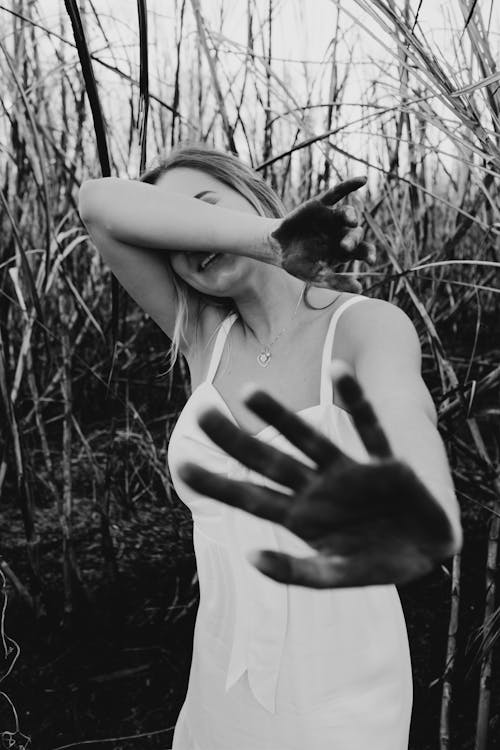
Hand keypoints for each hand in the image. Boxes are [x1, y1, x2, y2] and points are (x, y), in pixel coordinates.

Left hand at [178, 363, 458, 588]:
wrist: (427, 551)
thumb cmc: (377, 561)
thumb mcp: (338, 576)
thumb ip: (299, 573)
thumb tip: (251, 558)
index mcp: (302, 517)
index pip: (252, 498)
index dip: (219, 484)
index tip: (182, 467)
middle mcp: (319, 488)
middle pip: (270, 461)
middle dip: (236, 441)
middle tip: (200, 413)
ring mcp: (349, 473)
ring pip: (309, 440)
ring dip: (282, 418)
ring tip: (250, 392)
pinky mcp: (384, 465)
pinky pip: (370, 428)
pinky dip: (358, 402)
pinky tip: (341, 371)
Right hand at [270, 178, 374, 290]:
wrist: (277, 248)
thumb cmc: (300, 265)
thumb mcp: (317, 276)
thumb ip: (337, 282)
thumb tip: (360, 289)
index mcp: (345, 250)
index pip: (362, 250)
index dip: (368, 253)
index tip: (370, 260)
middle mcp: (342, 232)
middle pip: (355, 233)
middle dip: (353, 239)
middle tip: (346, 246)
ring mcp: (332, 217)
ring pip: (347, 213)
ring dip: (350, 215)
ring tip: (350, 219)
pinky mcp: (321, 204)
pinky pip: (337, 192)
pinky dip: (349, 185)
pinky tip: (363, 180)